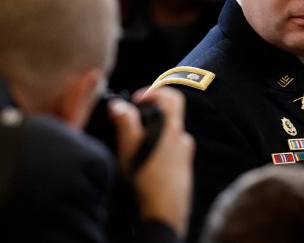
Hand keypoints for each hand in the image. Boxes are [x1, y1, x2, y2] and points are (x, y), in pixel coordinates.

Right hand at [108, 87, 194, 237]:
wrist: (165, 211)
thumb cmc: (148, 179)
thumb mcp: (130, 146)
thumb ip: (125, 122)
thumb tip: (118, 105)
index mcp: (172, 128)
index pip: (172, 96)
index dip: (154, 91)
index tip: (137, 100)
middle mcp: (183, 138)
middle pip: (168, 116)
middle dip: (149, 117)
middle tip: (131, 125)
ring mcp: (185, 154)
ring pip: (168, 136)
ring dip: (152, 136)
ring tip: (134, 148)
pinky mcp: (183, 169)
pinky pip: (170, 153)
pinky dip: (157, 152)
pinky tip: (144, 165)